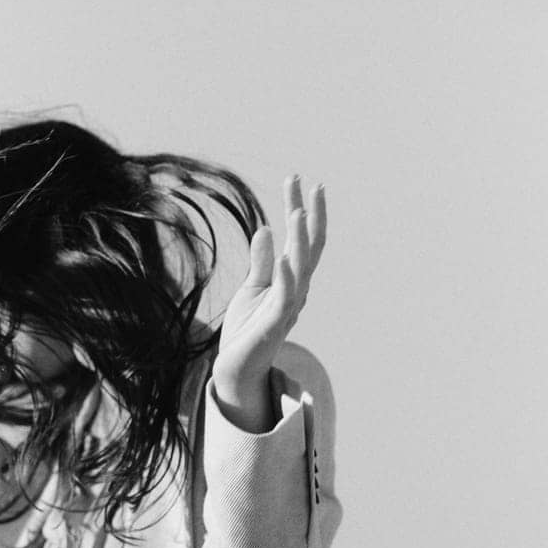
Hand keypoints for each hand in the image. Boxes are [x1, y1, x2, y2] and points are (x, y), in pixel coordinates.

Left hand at [213, 174, 326, 430]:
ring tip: (298, 211)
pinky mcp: (273, 324)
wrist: (236, 367)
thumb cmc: (247, 329)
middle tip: (311, 185)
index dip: (300, 209)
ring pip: (301, 269)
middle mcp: (296, 290)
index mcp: (290, 280)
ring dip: (301, 241)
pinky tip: (286, 256)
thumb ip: (261, 261)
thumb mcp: (252, 288)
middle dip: (310, 217)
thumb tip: (267, 229)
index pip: (300, 239)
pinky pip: (284, 297)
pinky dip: (286, 276)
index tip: (298, 180)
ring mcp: (287, 307)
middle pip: (309, 248)